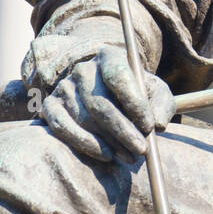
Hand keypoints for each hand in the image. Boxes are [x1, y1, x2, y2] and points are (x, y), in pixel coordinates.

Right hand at [40, 44, 174, 163]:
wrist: (108, 100)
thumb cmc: (135, 96)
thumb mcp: (155, 94)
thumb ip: (162, 104)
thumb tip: (159, 124)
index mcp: (109, 56)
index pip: (118, 75)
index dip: (134, 102)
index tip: (149, 126)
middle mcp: (82, 69)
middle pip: (99, 102)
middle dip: (123, 130)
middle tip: (141, 150)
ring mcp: (63, 87)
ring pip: (85, 119)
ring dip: (110, 142)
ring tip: (130, 156)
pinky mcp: (50, 107)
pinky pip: (62, 128)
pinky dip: (85, 144)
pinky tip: (106, 155)